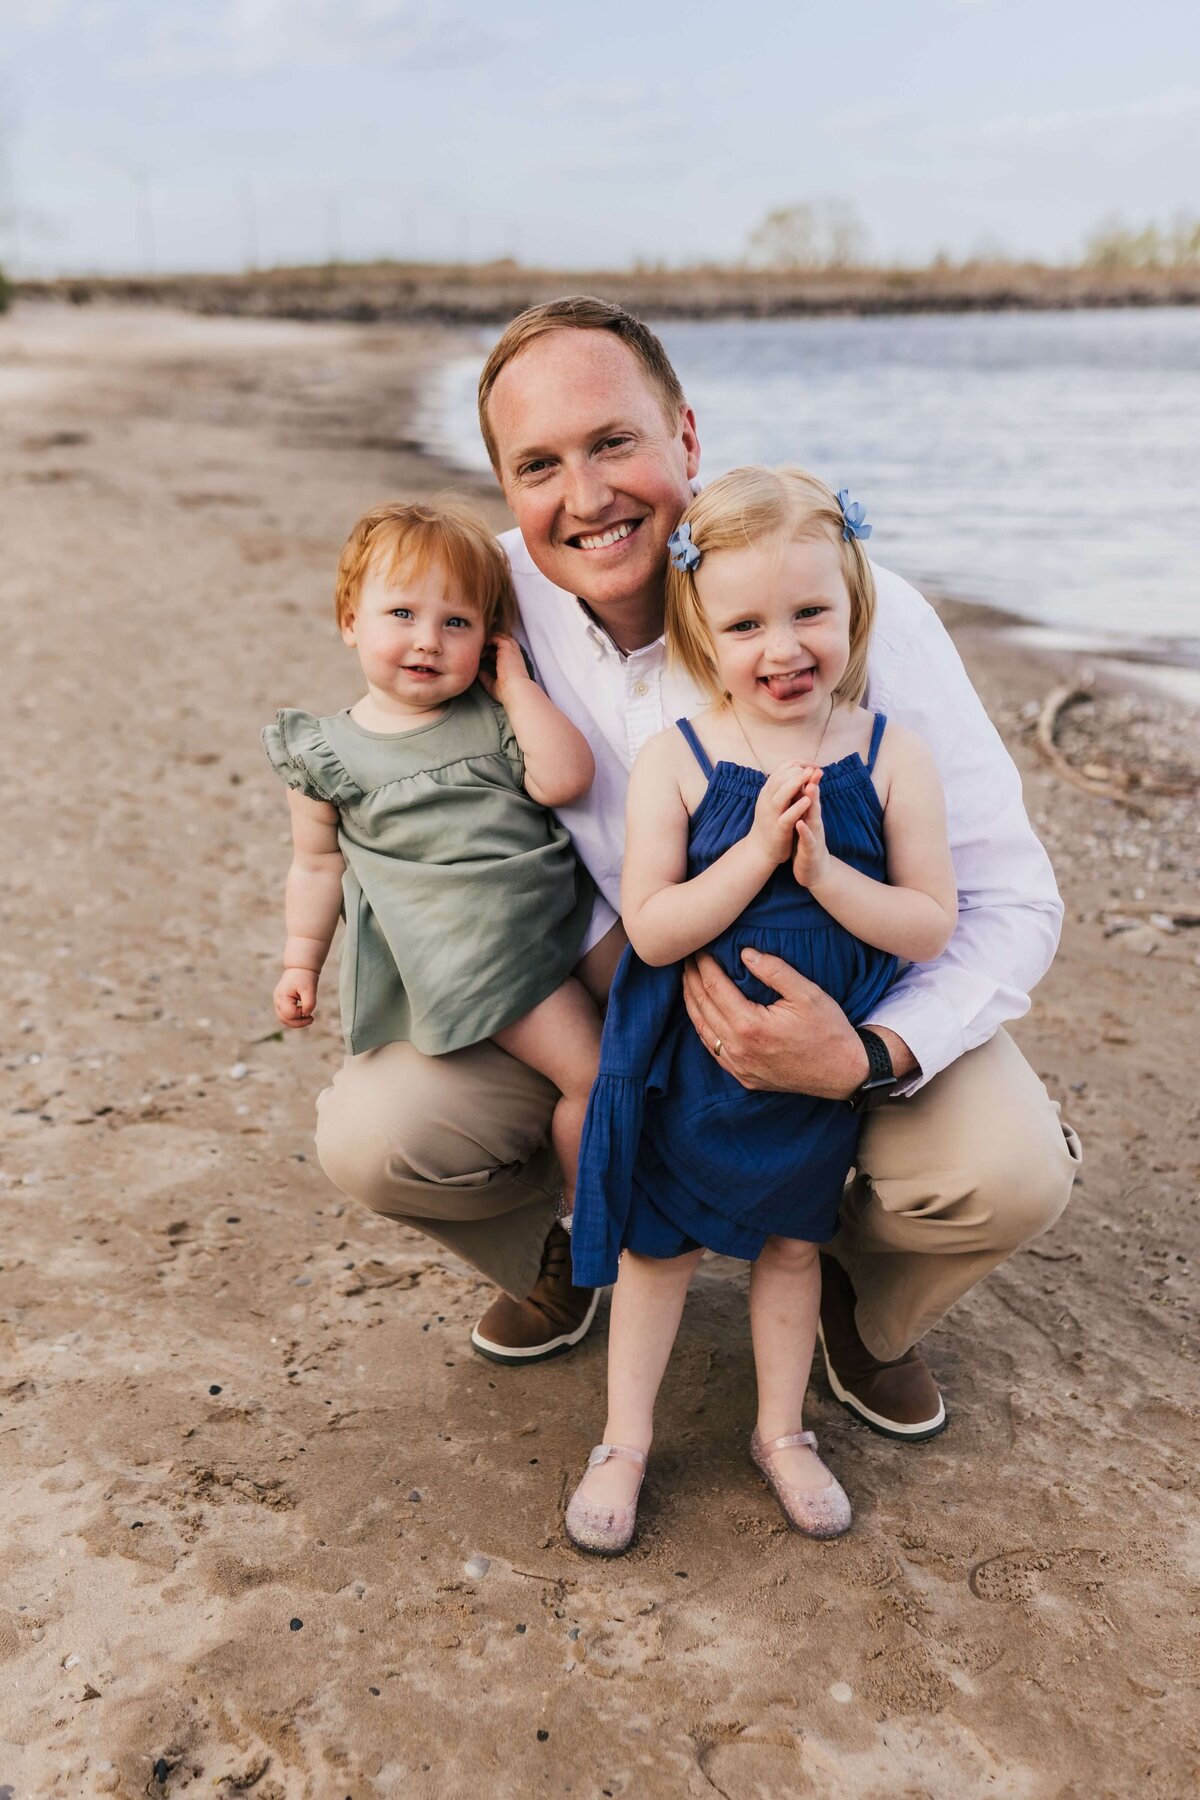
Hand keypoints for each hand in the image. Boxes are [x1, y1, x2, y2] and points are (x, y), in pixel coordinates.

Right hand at [274, 967, 317, 1028]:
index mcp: (282, 996)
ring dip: (296, 1022)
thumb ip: (309, 1004)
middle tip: (312, 1019)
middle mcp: (277, 1000)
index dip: (301, 1015)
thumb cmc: (305, 977)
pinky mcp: (281, 1002)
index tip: (310, 1010)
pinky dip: (294, 1018)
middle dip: (298, 1023)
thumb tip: (306, 1015)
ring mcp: (277, 1001)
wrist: (300, 967)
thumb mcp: (310, 990)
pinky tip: (304, 1014)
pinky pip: (285, 1014)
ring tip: (308, 1018)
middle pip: (284, 1019)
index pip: (289, 1014)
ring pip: (283, 1019)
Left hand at [477, 633, 528, 703]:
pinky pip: (497, 637)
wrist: (515, 689)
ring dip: (489, 639)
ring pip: (500, 637)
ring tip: (480, 644)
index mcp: (511, 662)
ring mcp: (511, 649)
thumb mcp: (493, 683)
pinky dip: (488, 639)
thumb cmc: (507, 690)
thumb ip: (486, 677)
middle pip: (502, 641)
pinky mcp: (507, 647)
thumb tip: (478, 673)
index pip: (502, 651)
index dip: (491, 651)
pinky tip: (482, 645)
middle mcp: (513, 654)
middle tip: (479, 647)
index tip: (481, 655)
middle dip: (491, 642)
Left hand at [682, 947, 868, 1097]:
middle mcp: (738, 1049)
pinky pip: (713, 1050)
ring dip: (692, 1003)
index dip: (704, 965)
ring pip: (702, 1030)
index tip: (699, 948)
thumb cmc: (829, 1030)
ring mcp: (739, 1066)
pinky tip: (701, 1014)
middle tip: (686, 958)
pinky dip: (702, 1028)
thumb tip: (745, 953)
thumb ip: (775, 971)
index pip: (714, 987)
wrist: (844, 1073)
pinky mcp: (743, 1077)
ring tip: (688, 981)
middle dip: (692, 980)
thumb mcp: (807, 994)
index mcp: (750, 1025)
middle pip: (701, 1007)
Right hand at [749, 761, 814, 867]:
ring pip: (781, 794)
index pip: (781, 770)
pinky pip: (786, 816)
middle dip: (798, 771)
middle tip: (813, 768)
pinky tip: (808, 801)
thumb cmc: (771, 824)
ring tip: (810, 776)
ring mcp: (771, 814)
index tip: (813, 765)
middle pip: (780, 778)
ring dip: (796, 783)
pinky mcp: (778, 829)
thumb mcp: (777, 802)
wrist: (760, 850)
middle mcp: (767, 800)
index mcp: (768, 792)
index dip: (798, 764)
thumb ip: (787, 788)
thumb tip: (801, 770)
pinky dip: (797, 807)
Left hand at [791, 768, 828, 888]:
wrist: (814, 870)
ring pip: (814, 817)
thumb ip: (804, 805)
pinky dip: (804, 830)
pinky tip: (800, 823)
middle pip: (814, 801)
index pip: (809, 795)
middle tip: (813, 769)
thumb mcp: (805, 820)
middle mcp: (815, 822)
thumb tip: (803, 786)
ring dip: (813, 803)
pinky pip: (808, 839)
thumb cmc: (807, 843)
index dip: (808, 780)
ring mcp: (814, 835)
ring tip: (811, 789)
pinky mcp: (810, 850)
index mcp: (810, 815)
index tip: (806, 763)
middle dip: (813, 785)